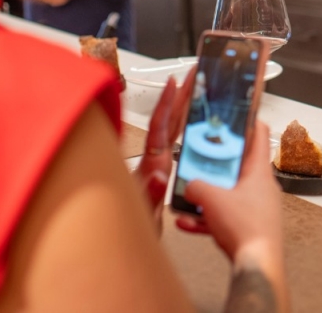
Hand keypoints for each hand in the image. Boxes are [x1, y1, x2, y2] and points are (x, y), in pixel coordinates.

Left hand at [135, 69, 193, 231]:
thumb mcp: (143, 215)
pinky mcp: (162, 173)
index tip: (175, 82)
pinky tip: (193, 122)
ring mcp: (157, 166)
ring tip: (198, 89)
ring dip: (185, 108)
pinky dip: (185, 128)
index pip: (159, 126)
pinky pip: (175, 143)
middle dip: (182, 96)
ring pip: (173, 129)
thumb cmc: (128, 230)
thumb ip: (149, 195)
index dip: (167, 103)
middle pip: (169, 121)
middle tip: (196, 75)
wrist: (123, 247)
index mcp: (151, 165)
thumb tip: (158, 176)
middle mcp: (154, 161)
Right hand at [175, 120, 283, 273]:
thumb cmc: (248, 229)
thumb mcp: (212, 199)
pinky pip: (225, 215)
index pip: (258, 134)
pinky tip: (189, 222)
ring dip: (208, 194)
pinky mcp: (249, 226)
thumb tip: (188, 185)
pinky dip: (208, 217)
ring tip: (189, 196)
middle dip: (216, 163)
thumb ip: (195, 186)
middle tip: (200, 158)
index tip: (237, 113)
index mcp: (259, 171)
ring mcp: (256, 206)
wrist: (257, 264)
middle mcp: (261, 186)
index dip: (248, 120)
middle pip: (238, 165)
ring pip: (229, 192)